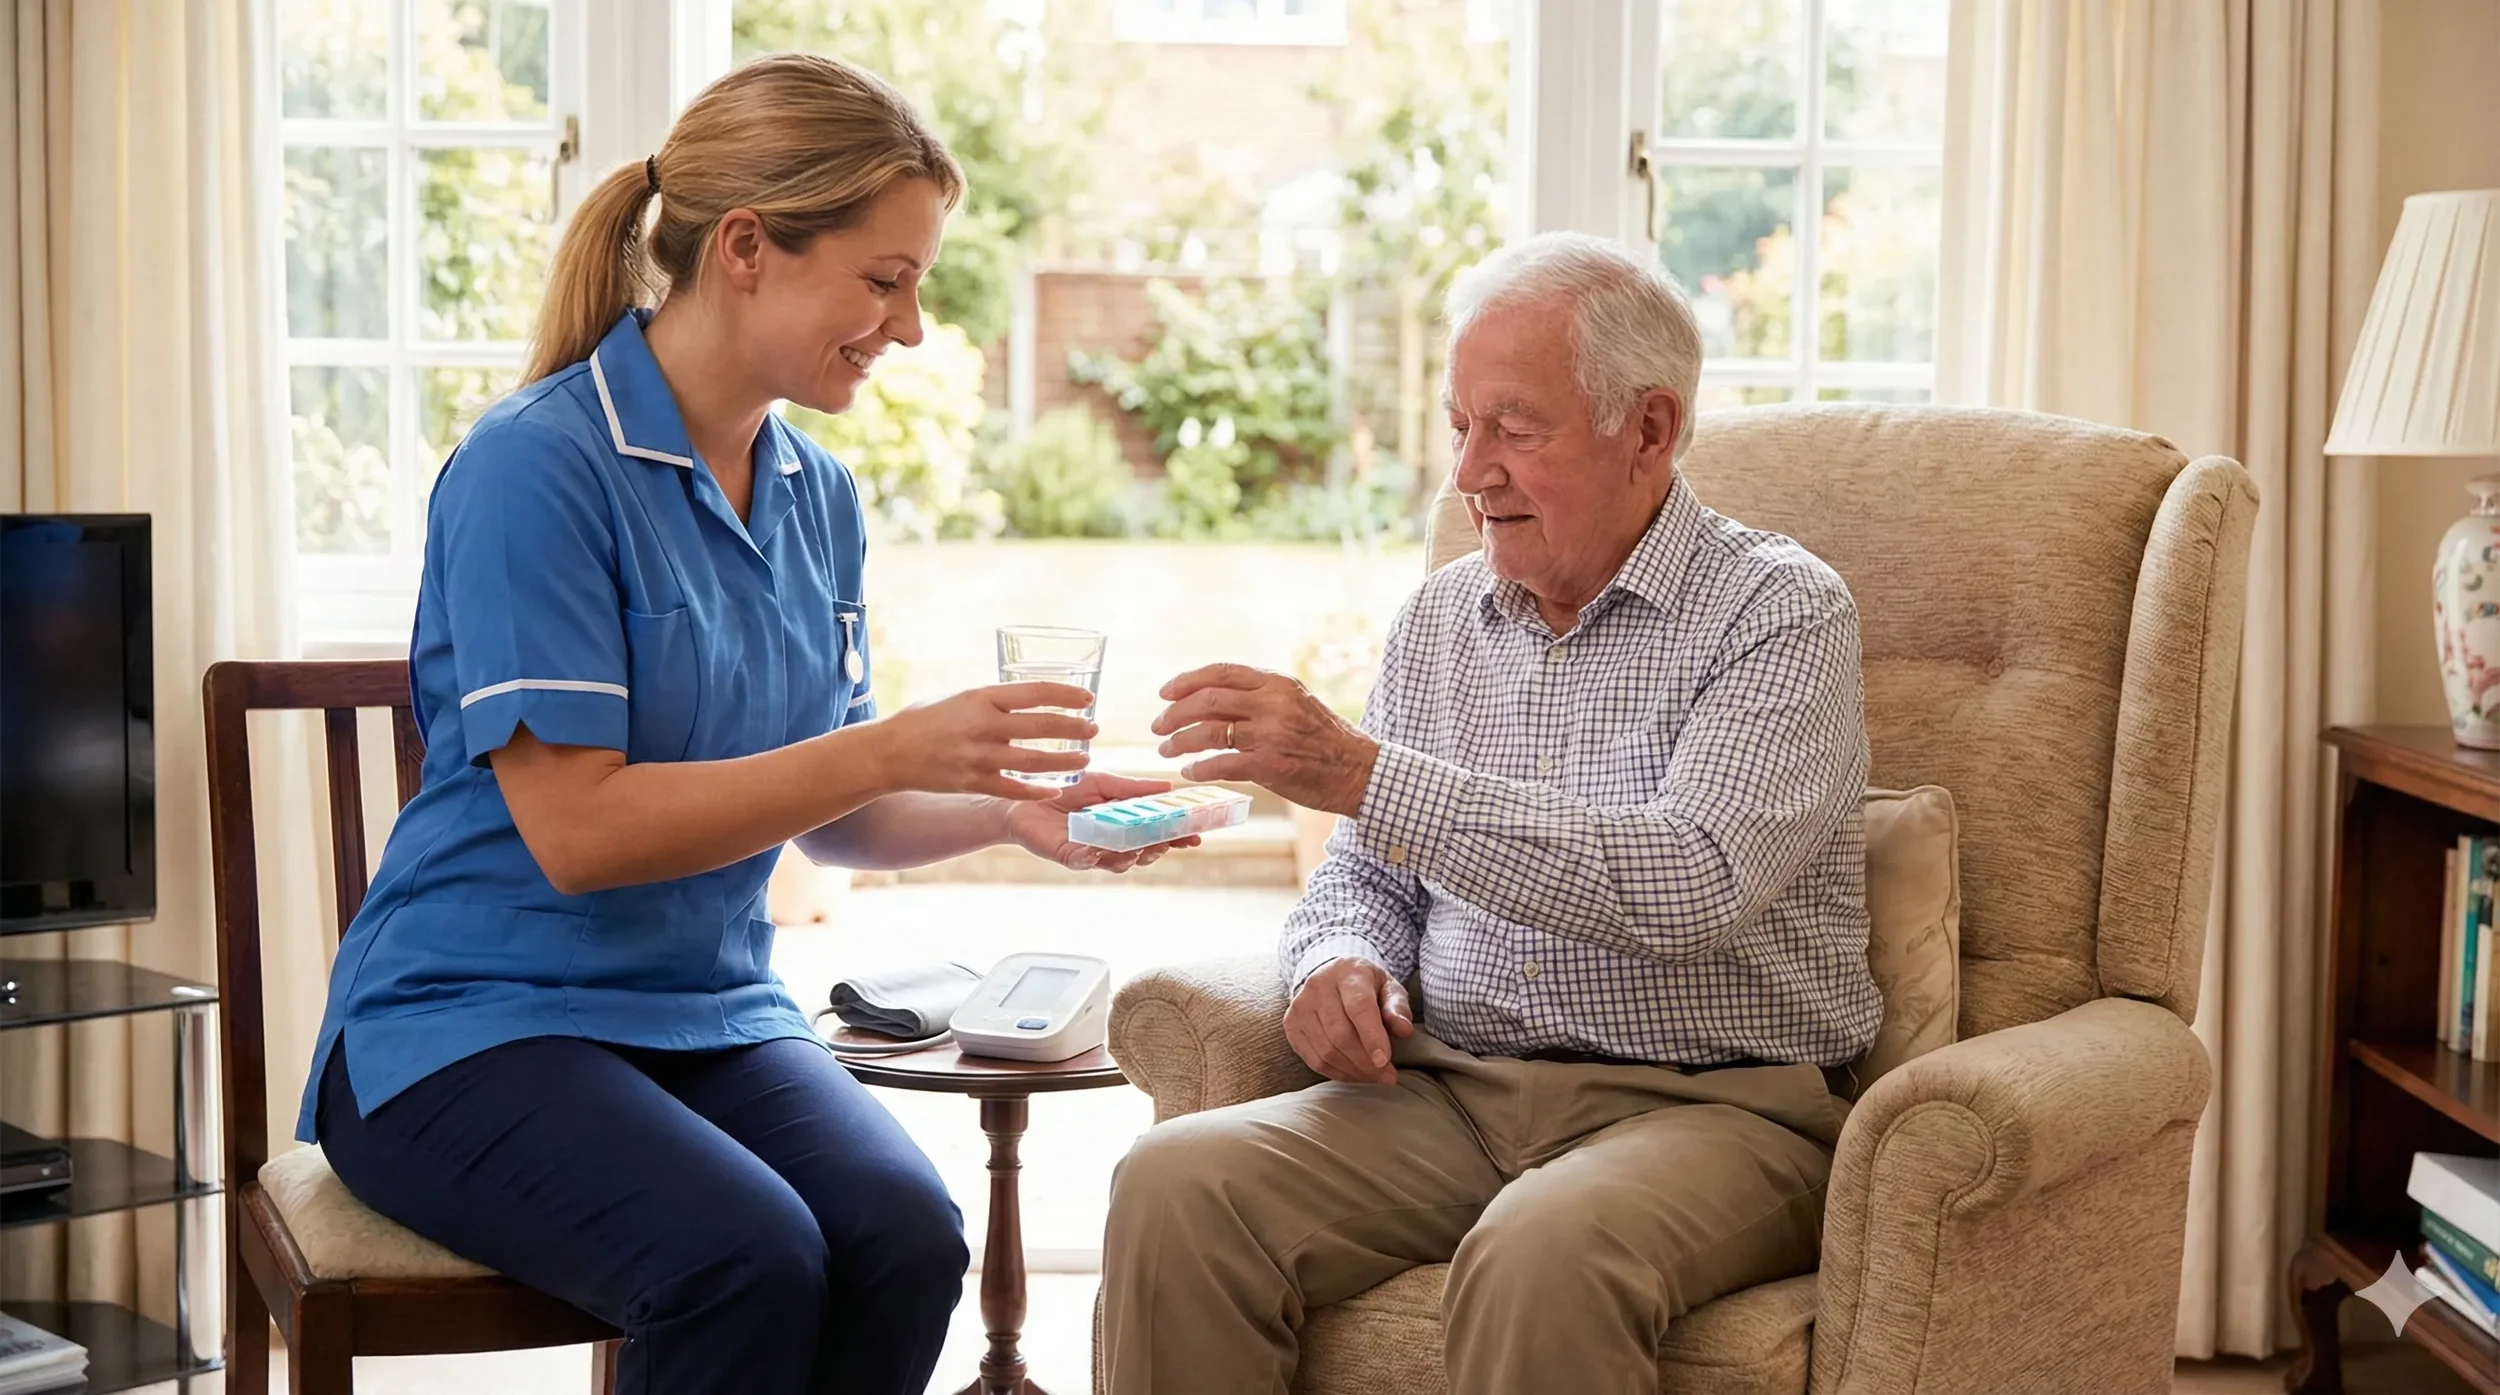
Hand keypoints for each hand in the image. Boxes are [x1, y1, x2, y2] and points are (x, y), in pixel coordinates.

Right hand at [872, 682, 1096, 799]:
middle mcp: (983, 725)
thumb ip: (993, 700)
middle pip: (1042, 725)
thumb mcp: (960, 697)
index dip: (1066, 695)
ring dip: (1064, 760)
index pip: (1035, 692)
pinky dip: (1037, 790)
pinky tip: (1055, 790)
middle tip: (1094, 728)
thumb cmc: (925, 719)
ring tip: (1084, 758)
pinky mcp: (973, 783)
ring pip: (1034, 760)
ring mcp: (979, 757)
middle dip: (1074, 727)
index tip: (1087, 698)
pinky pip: (1014, 789)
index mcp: (981, 697)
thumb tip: (1029, 698)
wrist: (889, 752)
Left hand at [1003, 771, 1203, 873]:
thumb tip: (1169, 786)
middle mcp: (1111, 842)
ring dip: (1132, 855)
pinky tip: (1098, 851)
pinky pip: (1084, 862)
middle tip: (1167, 841)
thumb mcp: (1102, 782)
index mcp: (1124, 824)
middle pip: (1143, 853)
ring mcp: (1091, 852)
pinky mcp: (1068, 856)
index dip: (1177, 836)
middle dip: (1158, 849)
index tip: (1196, 836)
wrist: (1022, 798)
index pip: (1156, 833)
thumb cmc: (1063, 789)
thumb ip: (1133, 788)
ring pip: (1119, 862)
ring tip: (1140, 846)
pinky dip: (1093, 857)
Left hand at [1152, 663, 1377, 816]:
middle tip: (1157, 726)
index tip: (1165, 693)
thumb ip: (1259, 698)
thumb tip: (1210, 699)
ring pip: (1209, 732)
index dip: (1187, 681)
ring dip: (1180, 742)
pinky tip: (1190, 772)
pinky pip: (1222, 764)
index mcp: (1278, 683)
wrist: (1358, 770)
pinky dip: (1200, 768)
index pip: (1222, 672)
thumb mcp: (1296, 703)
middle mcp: (1273, 703)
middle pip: (1208, 700)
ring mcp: (1272, 734)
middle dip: (1174, 713)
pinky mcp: (1271, 765)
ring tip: (1166, 750)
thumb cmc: (1325, 739)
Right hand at [1285, 957, 1414, 1085]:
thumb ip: (1397, 1007)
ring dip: (1353, 1071)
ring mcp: (1300, 1005)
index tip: (1384, 1061)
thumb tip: (1404, 1030)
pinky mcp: (1290, 1024)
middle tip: (1387, 1075)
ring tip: (1373, 1076)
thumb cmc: (1366, 986)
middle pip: (1340, 1034)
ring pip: (1326, 1050)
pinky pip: (1313, 1059)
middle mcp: (1318, 986)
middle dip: (1366, 1062)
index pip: (1358, 1007)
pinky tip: (1353, 1074)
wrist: (1331, 975)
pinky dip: (1336, 1073)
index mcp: (1347, 973)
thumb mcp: (1388, 988)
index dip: (1372, 1037)